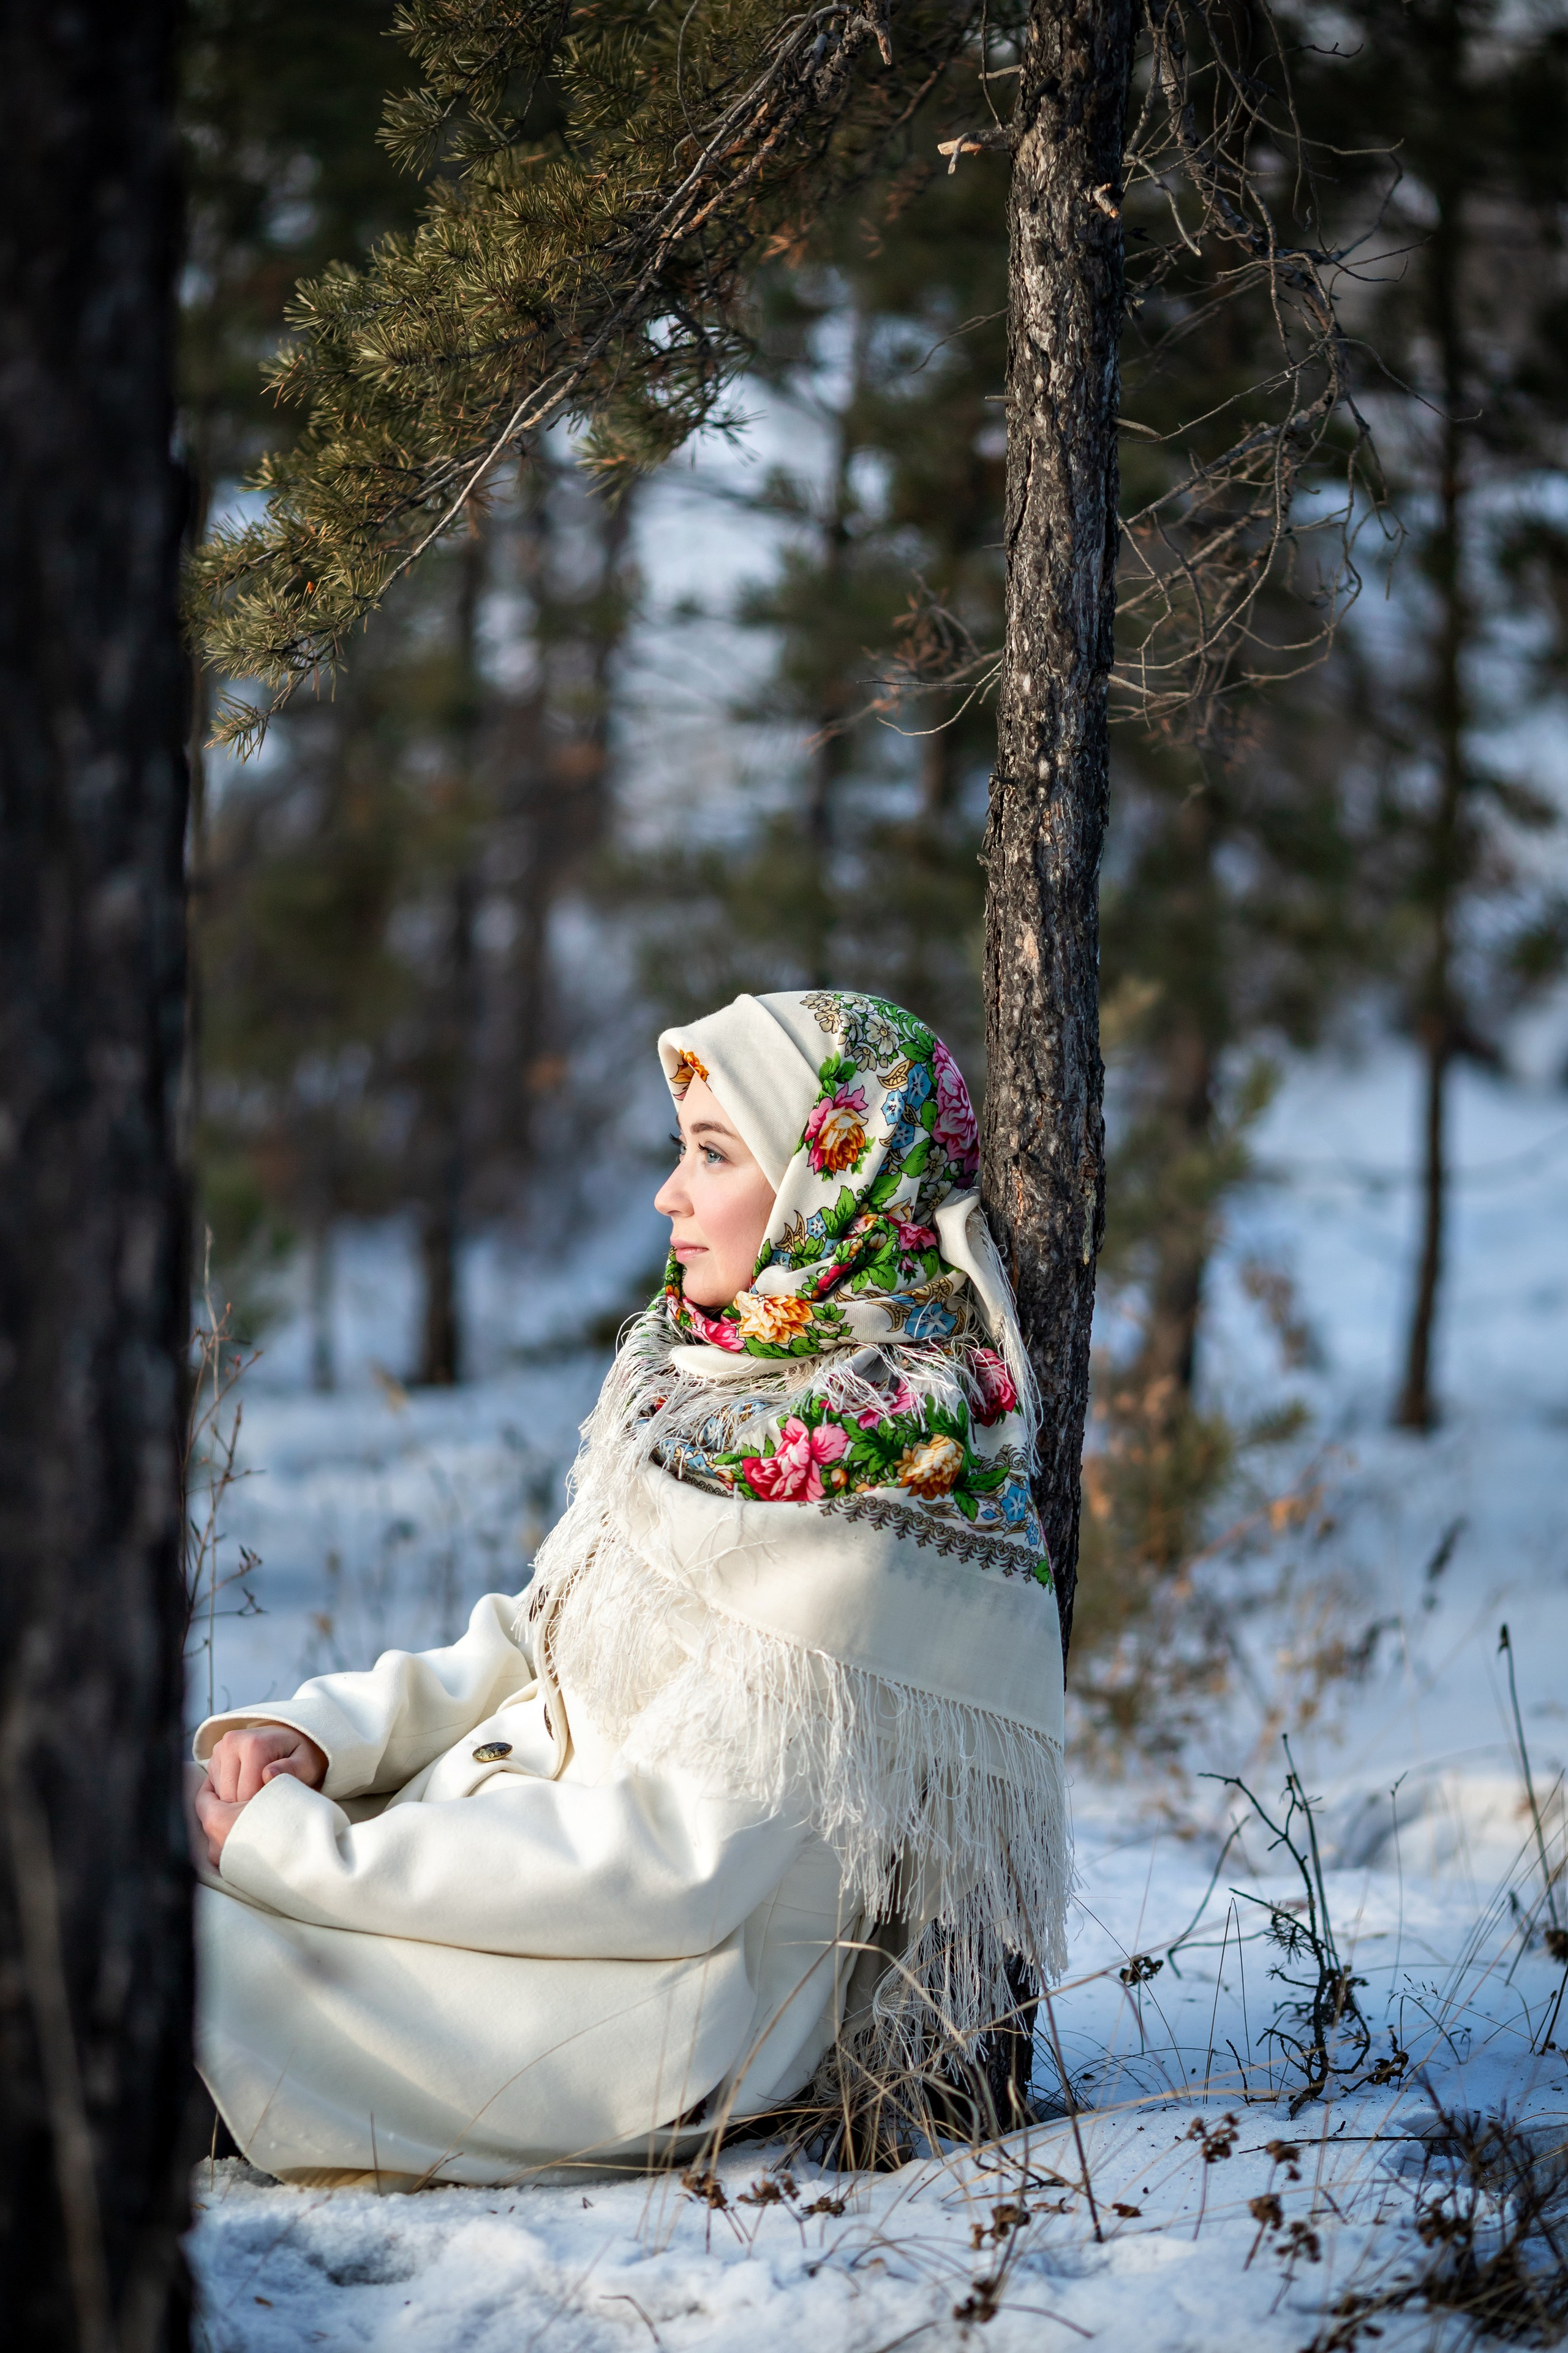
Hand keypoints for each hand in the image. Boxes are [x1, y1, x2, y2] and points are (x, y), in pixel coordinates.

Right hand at [207, 1723, 327, 1803]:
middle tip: (270, 1799)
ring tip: (260, 1791)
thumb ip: (291, 1770)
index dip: (263, 1805)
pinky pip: (215, 1789)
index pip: (247, 1793)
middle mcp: (231, 1742)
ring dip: (238, 1801)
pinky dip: (231, 1794)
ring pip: (221, 1795)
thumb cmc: (300, 1756)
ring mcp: (219, 1749)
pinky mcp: (214, 1757)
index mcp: (254, 1744)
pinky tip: (248, 1788)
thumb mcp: (306, 1764)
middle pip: (230, 1795)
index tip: (278, 1801)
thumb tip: (268, 1774)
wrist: (289, 1739)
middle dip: (248, 1804)